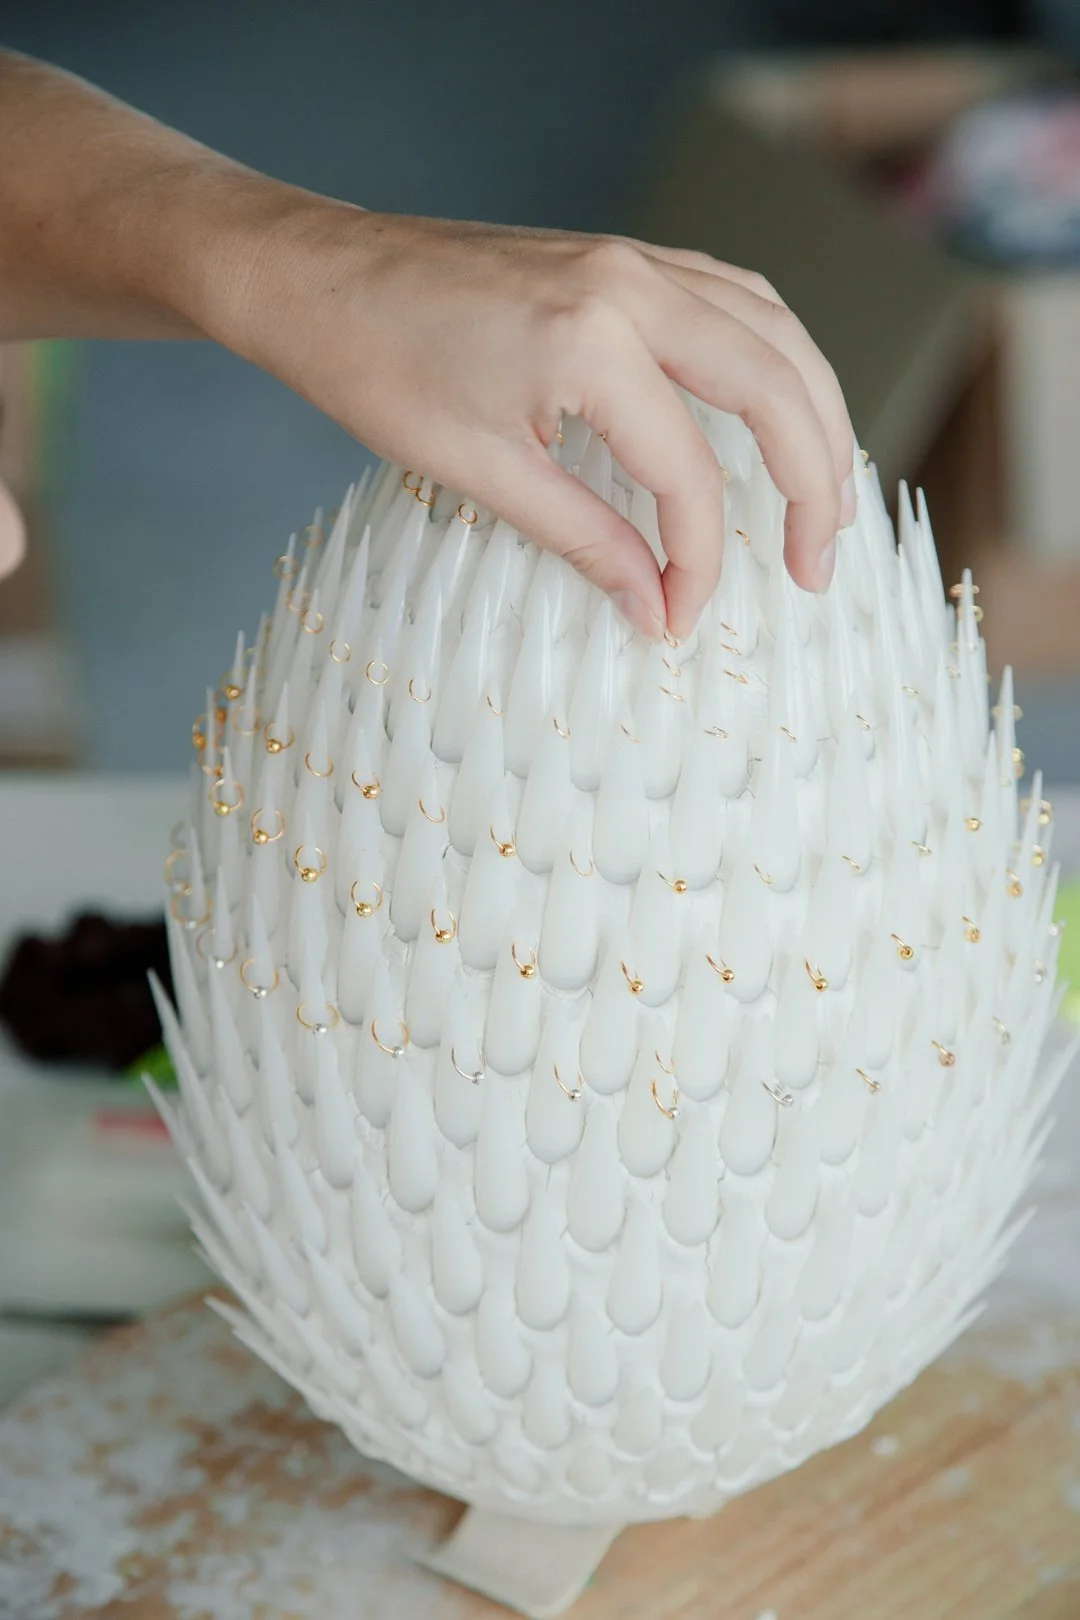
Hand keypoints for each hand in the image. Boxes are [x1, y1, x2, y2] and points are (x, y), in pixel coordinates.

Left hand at [222, 208, 855, 638]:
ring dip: (816, 411)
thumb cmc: (372, 367)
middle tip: (817, 566)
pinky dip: (774, 354)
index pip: (688, 474)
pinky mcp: (619, 256)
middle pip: (776, 386)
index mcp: (592, 344)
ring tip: (829, 493)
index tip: (681, 620)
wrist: (311, 274)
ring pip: (773, 329)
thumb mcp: (478, 471)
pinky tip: (778, 401)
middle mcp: (632, 286)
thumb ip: (584, 538)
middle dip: (813, 483)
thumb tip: (654, 607)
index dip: (698, 561)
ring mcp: (631, 259)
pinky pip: (733, 295)